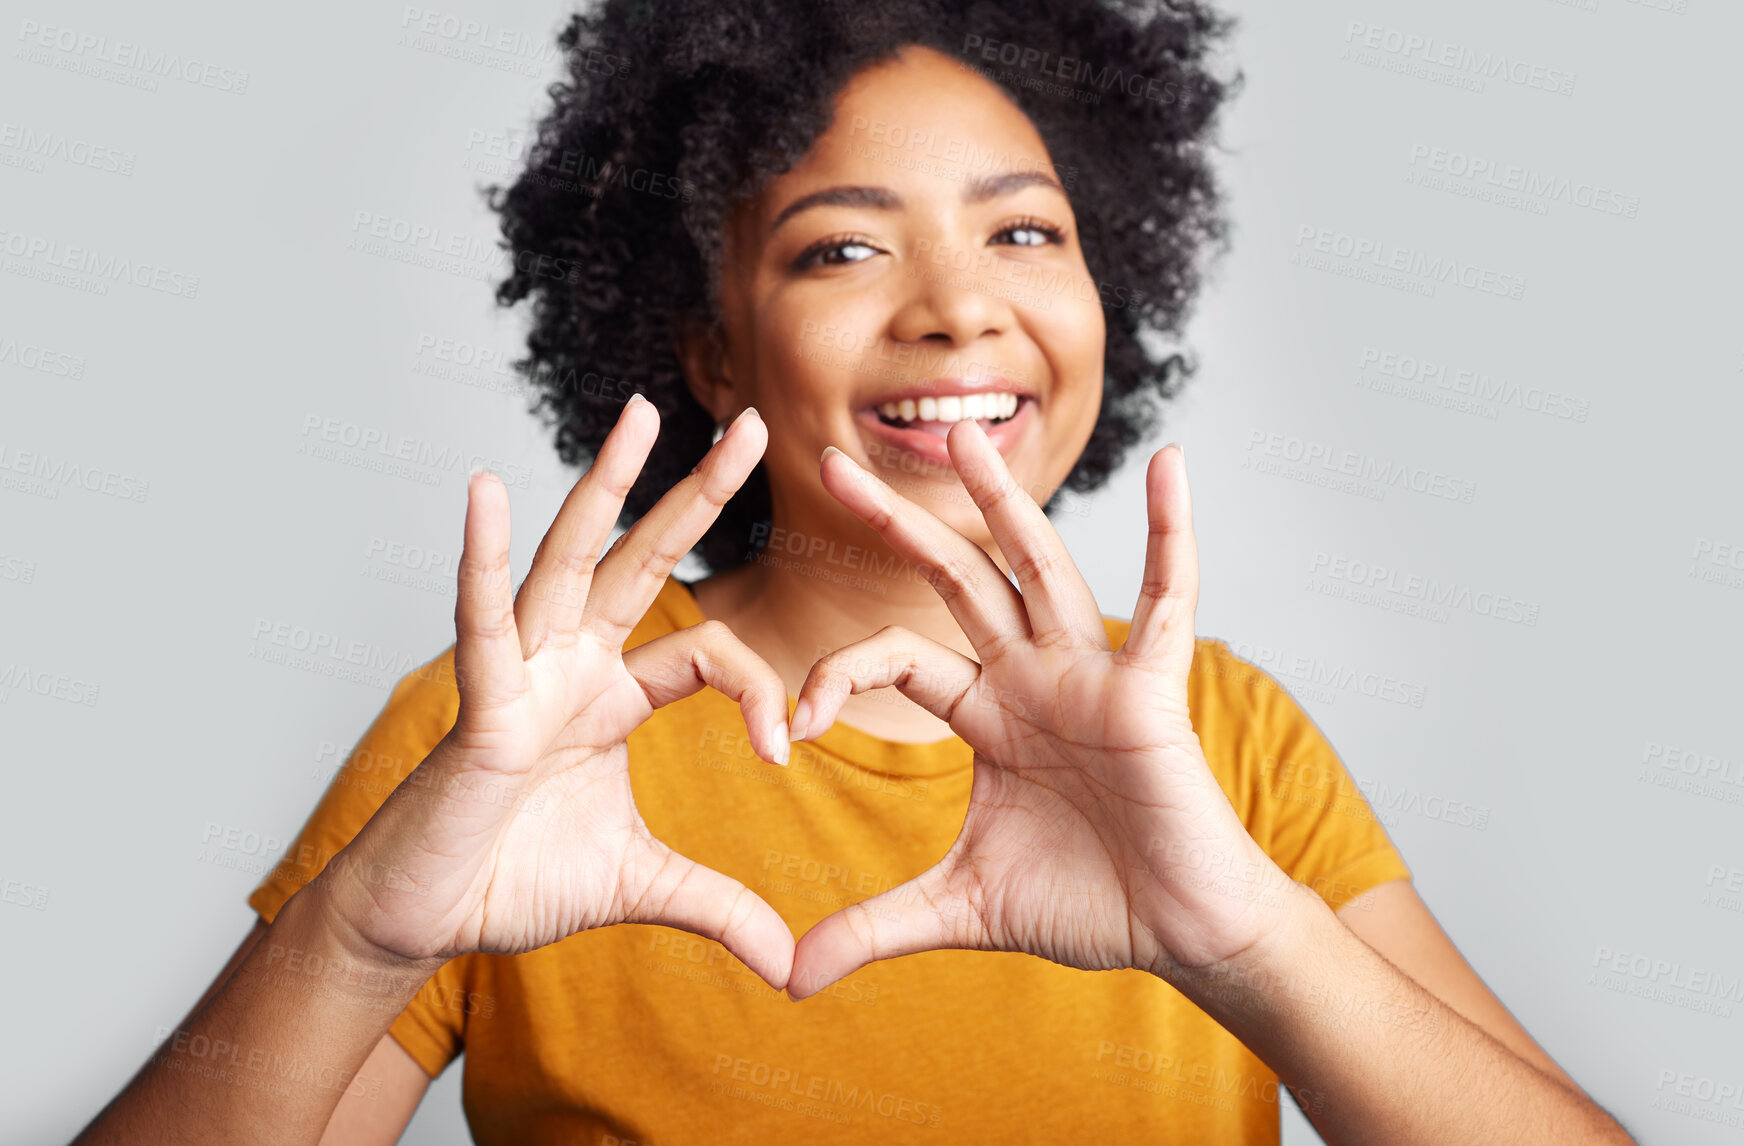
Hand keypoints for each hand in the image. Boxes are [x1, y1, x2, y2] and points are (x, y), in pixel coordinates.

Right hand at [318, 397, 795, 989]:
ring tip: (640, 414)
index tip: (788, 750)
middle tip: (756, 424)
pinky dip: (481, 563)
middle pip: (647, 561)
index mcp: (614, 695)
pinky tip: (484, 493)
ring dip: (605, 487)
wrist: (426, 925)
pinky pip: (481, 626)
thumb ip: (719, 908)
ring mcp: (524, 675)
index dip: (759, 692)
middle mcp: (573, 666)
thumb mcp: (643, 888)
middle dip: (700, 495)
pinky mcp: (478, 707)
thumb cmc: (516, 883)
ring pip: (572, 564)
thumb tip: (792, 967)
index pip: (707, 653)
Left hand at [786, 421, 1307, 998]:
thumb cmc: (1086, 905)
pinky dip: (1172, 532)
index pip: (895, 658)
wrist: (1180, 934)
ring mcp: (1092, 673)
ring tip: (967, 432)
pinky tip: (1173, 465)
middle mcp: (1032, 675)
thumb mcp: (960, 907)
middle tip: (831, 460)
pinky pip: (1169, 597)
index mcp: (985, 712)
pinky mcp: (1152, 688)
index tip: (794, 729)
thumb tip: (786, 978)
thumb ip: (873, 928)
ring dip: (1003, 500)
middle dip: (894, 523)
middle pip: (954, 580)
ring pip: (1038, 567)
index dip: (837, 676)